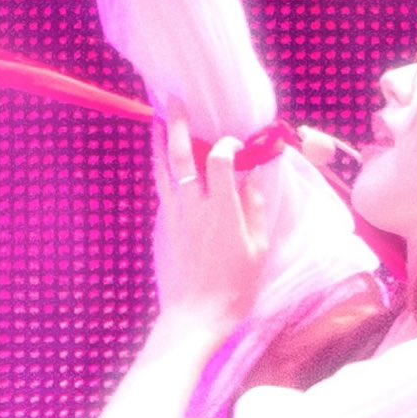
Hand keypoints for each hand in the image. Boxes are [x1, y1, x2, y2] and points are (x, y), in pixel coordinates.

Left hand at [151, 105, 268, 336]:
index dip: (228, 144)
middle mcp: (194, 206)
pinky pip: (161, 189)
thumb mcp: (257, 250)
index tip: (237, 143)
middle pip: (182, 155)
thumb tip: (254, 177)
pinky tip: (162, 160)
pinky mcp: (163, 227)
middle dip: (178, 124)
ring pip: (164, 169)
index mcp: (222, 210)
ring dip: (161, 141)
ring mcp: (174, 216)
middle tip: (175, 100)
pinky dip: (161, 168)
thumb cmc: (234, 288)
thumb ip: (255, 209)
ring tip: (159, 119)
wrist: (195, 316)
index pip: (220, 160)